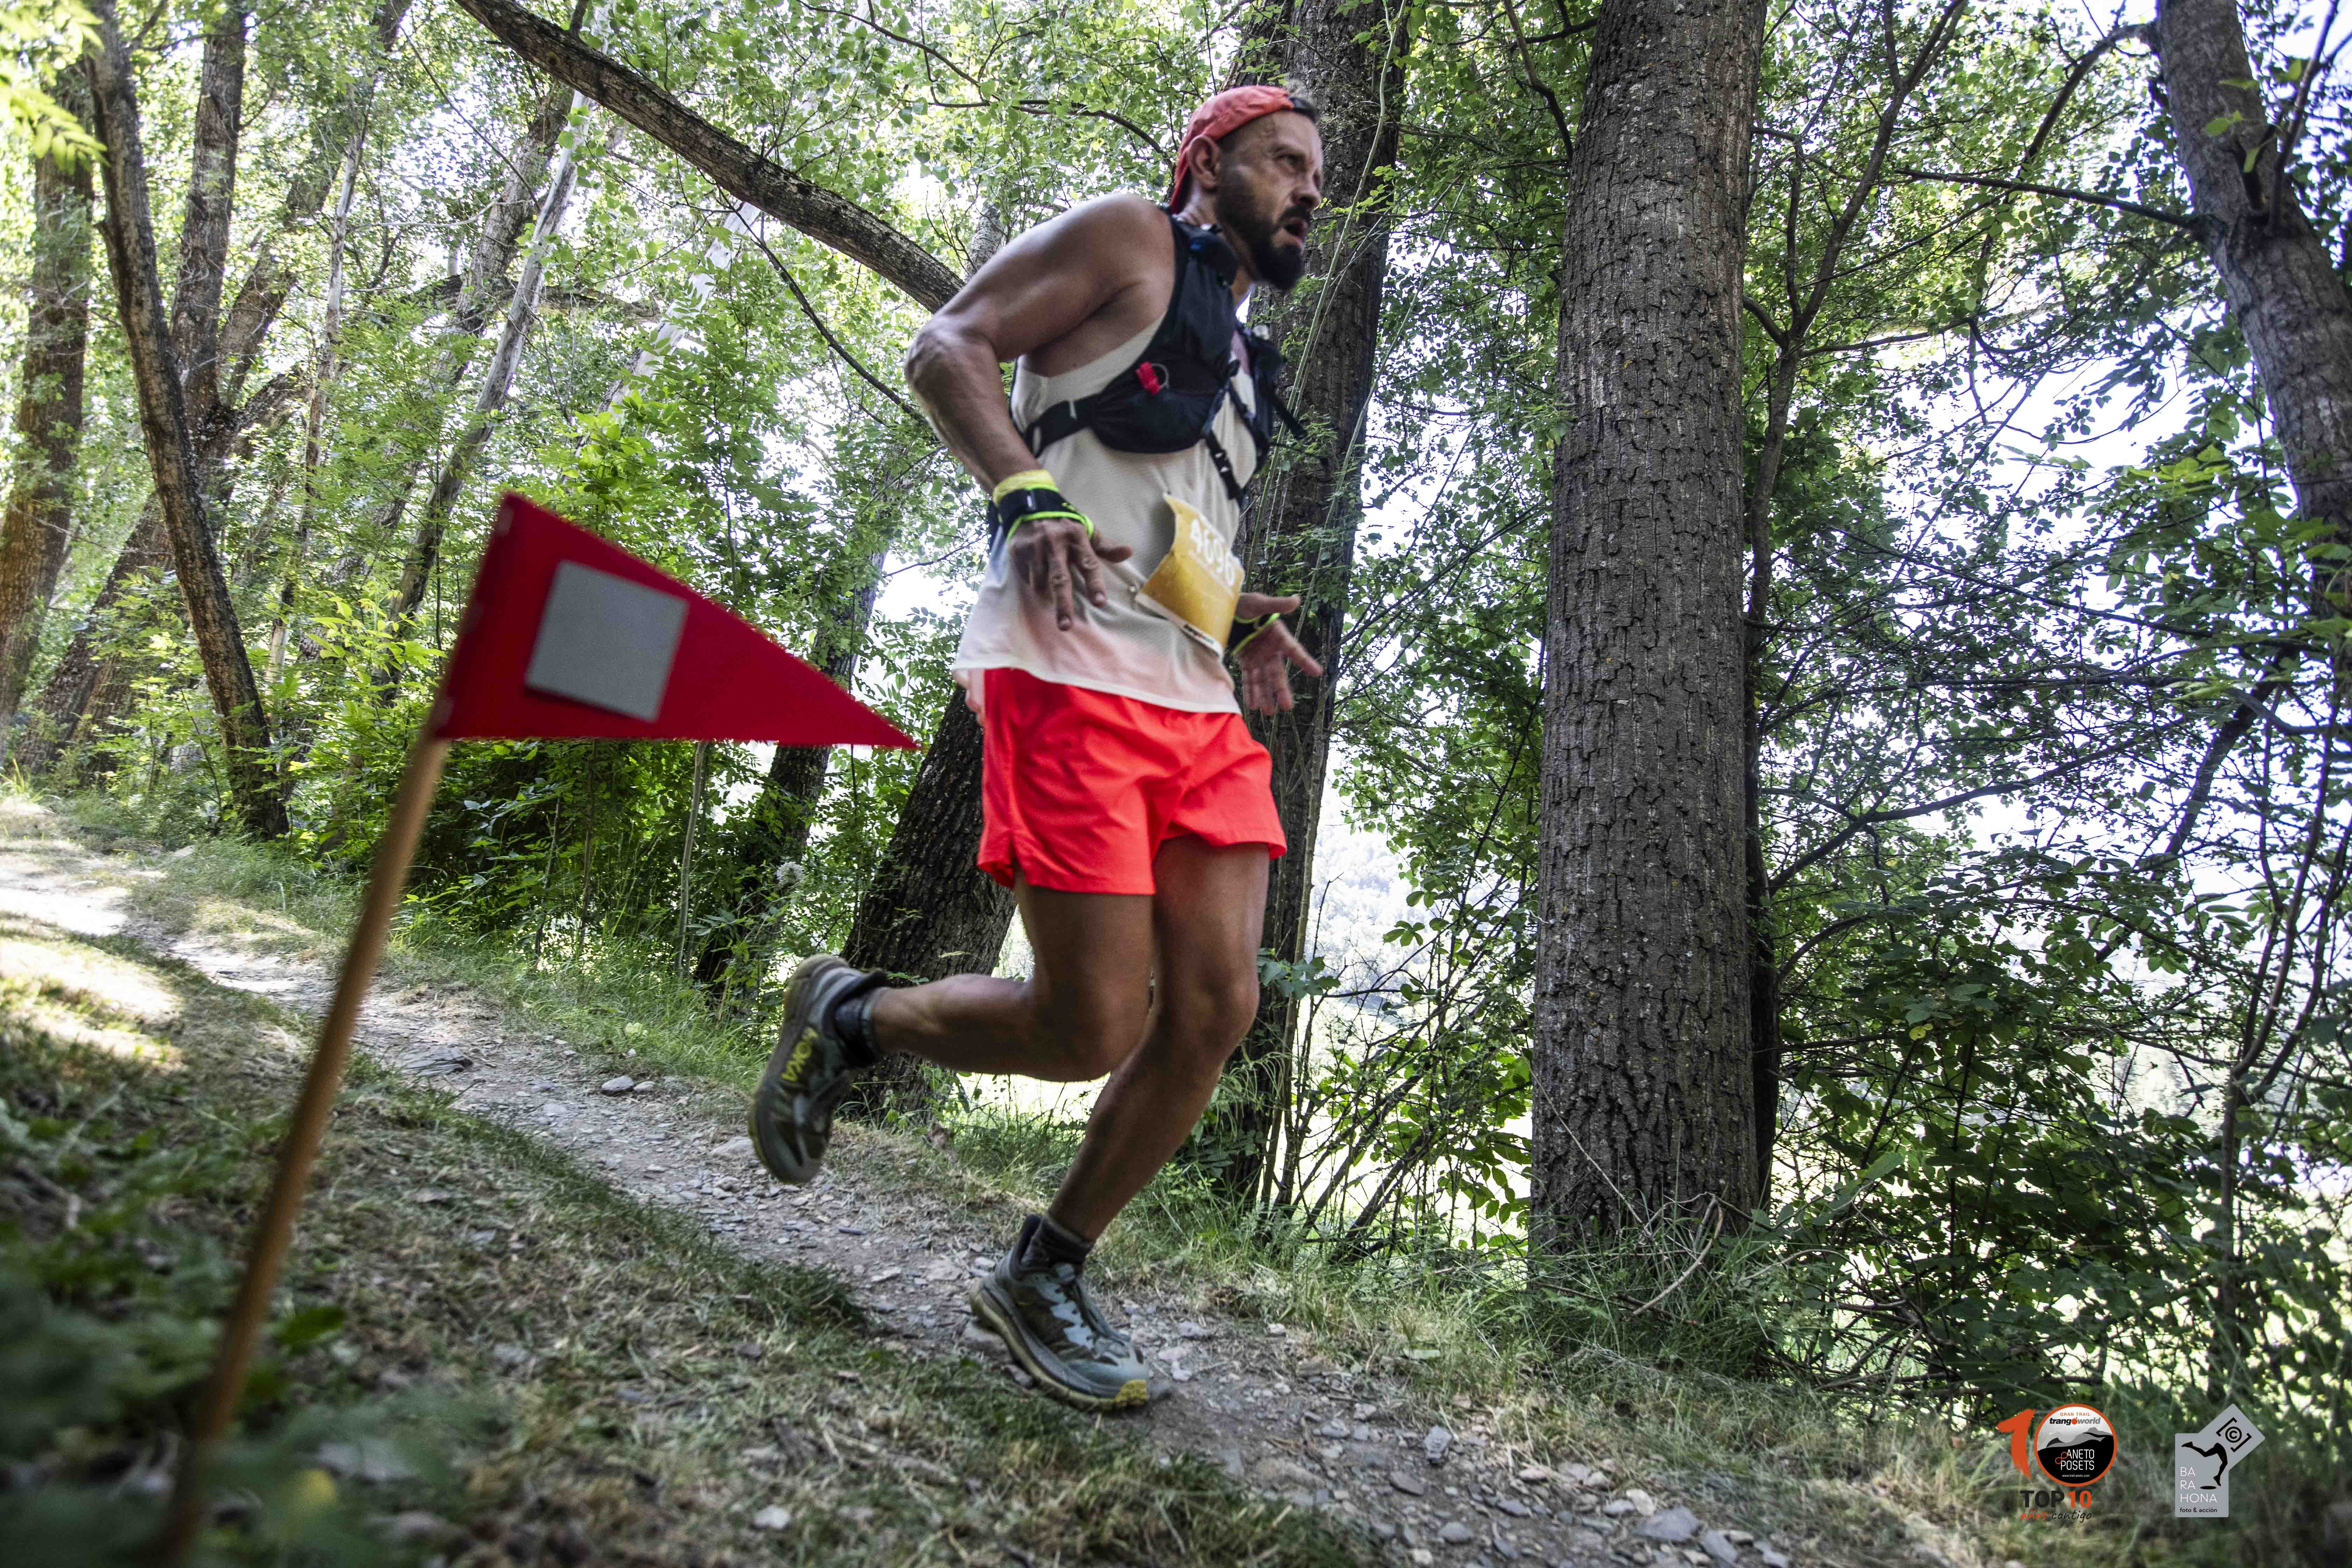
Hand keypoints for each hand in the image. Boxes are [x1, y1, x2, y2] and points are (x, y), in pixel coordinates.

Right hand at [1000, 497, 1132, 631]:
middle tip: (1066, 626)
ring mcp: (1036, 548)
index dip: (1094, 584)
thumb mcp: (1086, 530)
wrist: (1029, 504)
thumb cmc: (1064, 523)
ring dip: (1046, 593)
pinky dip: (1034, 581)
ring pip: (1041, 582)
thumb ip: (1105, 546)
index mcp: (1076, 537)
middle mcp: (1056, 543)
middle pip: (1061, 579)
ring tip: (1048, 592)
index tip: (1099, 602)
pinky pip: (1027, 577)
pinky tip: (1036, 574)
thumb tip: (1128, 553)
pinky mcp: (1019, 551)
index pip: (1088, 564)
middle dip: (1064, 604)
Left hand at [1233, 592, 1322, 713]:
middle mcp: (1270, 650)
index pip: (1294, 650)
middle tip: (1287, 707)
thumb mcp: (1259, 602)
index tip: (1317, 673)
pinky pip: (1249, 679)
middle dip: (1281, 689)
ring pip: (1263, 680)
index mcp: (1278, 636)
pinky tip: (1253, 706)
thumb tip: (1296, 600)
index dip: (1305, 661)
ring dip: (1265, 696)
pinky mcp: (1246, 661)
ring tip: (1268, 713)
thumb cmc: (1244, 603)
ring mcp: (1258, 657)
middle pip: (1277, 672)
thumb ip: (1276, 604)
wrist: (1225, 608)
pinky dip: (1251, 691)